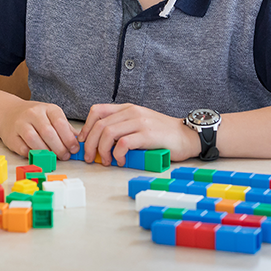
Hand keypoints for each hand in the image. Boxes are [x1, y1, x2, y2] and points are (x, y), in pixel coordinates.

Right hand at [0, 100, 79, 159]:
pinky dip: (33, 155)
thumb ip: (66, 129)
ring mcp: (20, 124)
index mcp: (47, 108)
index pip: (60, 122)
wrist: (9, 113)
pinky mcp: (11, 136)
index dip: (68, 138)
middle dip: (59, 148)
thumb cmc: (36, 117)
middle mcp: (33, 113)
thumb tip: (81, 142)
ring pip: (34, 140)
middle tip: (65, 156)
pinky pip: (23, 149)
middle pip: (48, 132)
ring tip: (53, 157)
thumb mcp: (52, 117)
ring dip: (46, 152)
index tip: (74, 149)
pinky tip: (39, 156)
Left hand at [78, 103, 199, 163]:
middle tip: (89, 158)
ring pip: (108, 133)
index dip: (86, 127)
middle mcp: (131, 112)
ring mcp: (140, 122)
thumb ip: (121, 129)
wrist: (187, 136)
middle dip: (89, 144)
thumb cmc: (162, 135)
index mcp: (127, 108)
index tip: (83, 142)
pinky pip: (123, 143)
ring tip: (105, 161)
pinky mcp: (148, 135)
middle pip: (99, 125)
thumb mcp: (138, 125)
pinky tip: (120, 161)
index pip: (97, 111)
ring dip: (101, 150)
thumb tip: (98, 144)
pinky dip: (117, 154)